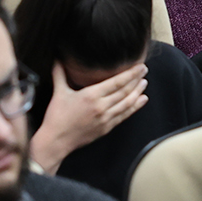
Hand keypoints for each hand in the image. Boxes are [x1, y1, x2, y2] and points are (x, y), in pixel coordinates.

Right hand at [28, 61, 147, 172]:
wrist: (56, 141)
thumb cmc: (56, 117)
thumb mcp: (58, 92)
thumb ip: (59, 74)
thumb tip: (57, 59)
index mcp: (91, 95)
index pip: (116, 82)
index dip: (130, 74)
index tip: (140, 66)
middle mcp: (101, 106)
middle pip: (125, 91)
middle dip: (137, 80)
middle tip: (144, 71)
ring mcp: (105, 118)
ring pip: (127, 103)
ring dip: (138, 93)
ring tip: (144, 84)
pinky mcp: (106, 128)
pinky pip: (124, 116)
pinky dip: (134, 108)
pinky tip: (141, 101)